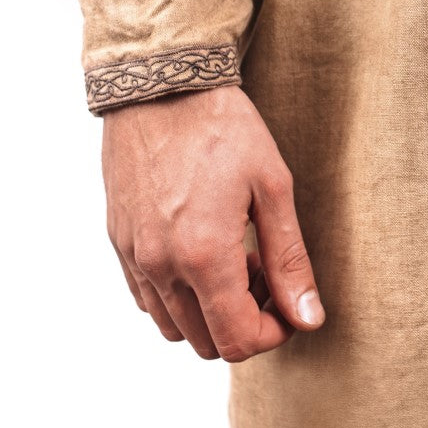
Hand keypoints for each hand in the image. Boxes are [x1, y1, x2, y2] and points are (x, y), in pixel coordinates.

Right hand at [101, 83, 324, 360]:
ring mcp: (135, 256)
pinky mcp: (119, 241)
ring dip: (210, 311)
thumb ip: (290, 261)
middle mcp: (161, 266)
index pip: (236, 340)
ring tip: (238, 261)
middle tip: (267, 275)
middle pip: (205, 342)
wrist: (162, 85)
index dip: (272, 334)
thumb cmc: (223, 128)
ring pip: (172, 326)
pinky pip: (147, 298)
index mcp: (205, 256)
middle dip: (244, 322)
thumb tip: (308, 318)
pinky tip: (203, 252)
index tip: (289, 305)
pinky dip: (178, 295)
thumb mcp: (273, 189)